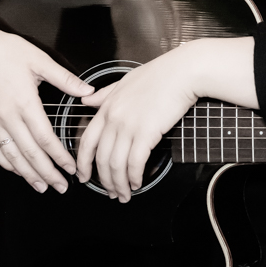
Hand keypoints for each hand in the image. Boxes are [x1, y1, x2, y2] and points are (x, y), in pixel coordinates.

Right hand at [0, 8, 92, 192]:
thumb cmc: (3, 51)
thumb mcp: (39, 60)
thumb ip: (64, 79)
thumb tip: (87, 90)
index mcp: (25, 103)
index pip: (46, 138)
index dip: (59, 157)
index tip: (71, 168)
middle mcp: (8, 116)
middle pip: (30, 153)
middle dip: (47, 173)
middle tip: (60, 186)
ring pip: (12, 156)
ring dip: (27, 174)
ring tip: (41, 186)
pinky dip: (6, 163)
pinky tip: (16, 170)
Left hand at [76, 37, 258, 201]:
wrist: (182, 72)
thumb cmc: (159, 75)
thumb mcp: (124, 81)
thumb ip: (103, 95)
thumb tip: (86, 100)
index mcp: (106, 107)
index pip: (87, 141)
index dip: (83, 163)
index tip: (84, 176)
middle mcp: (113, 119)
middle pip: (101, 159)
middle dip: (104, 181)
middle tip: (109, 192)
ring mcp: (129, 126)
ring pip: (116, 165)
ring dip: (119, 184)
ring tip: (124, 194)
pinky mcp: (146, 133)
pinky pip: (135, 163)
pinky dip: (134, 177)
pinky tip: (137, 183)